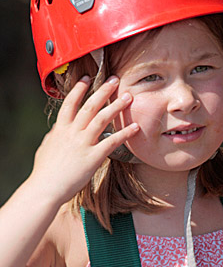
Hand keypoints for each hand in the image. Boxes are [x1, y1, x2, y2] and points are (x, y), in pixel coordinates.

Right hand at [29, 75, 138, 204]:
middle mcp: (72, 133)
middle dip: (103, 91)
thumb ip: (53, 136)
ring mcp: (83, 144)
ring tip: (129, 97)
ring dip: (116, 106)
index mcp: (60, 129)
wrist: (45, 189)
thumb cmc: (44, 172)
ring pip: (101, 119)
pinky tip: (135, 127)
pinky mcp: (93, 157)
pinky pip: (112, 142)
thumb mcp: (45, 148)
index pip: (70, 103)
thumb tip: (56, 129)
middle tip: (115, 79)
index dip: (79, 89)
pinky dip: (125, 133)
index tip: (87, 78)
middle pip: (90, 106)